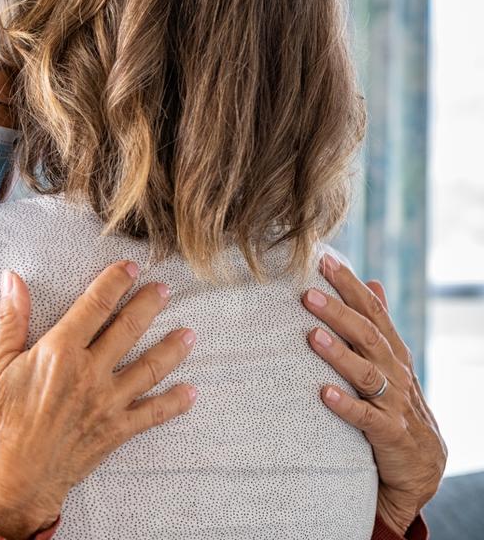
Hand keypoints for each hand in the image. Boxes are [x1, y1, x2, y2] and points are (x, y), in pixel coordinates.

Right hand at [0, 262, 197, 538]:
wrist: (11, 480)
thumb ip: (10, 321)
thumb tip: (11, 280)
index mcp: (59, 353)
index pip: (94, 306)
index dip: (114, 283)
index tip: (129, 268)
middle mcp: (90, 373)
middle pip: (128, 330)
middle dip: (148, 306)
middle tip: (164, 289)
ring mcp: (107, 403)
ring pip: (149, 368)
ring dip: (171, 349)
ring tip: (189, 333)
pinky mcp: (116, 431)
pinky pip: (153, 414)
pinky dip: (174, 403)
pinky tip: (189, 392)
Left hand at [303, 255, 446, 533]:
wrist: (421, 468)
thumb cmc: (396, 408)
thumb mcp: (391, 364)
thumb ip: (380, 326)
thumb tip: (374, 282)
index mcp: (393, 354)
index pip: (373, 312)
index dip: (350, 285)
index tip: (323, 260)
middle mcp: (396, 373)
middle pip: (368, 336)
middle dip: (338, 312)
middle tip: (306, 293)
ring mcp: (394, 403)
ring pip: (367, 373)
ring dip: (339, 354)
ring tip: (311, 336)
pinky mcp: (389, 434)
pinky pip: (366, 418)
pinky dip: (346, 405)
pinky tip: (324, 394)